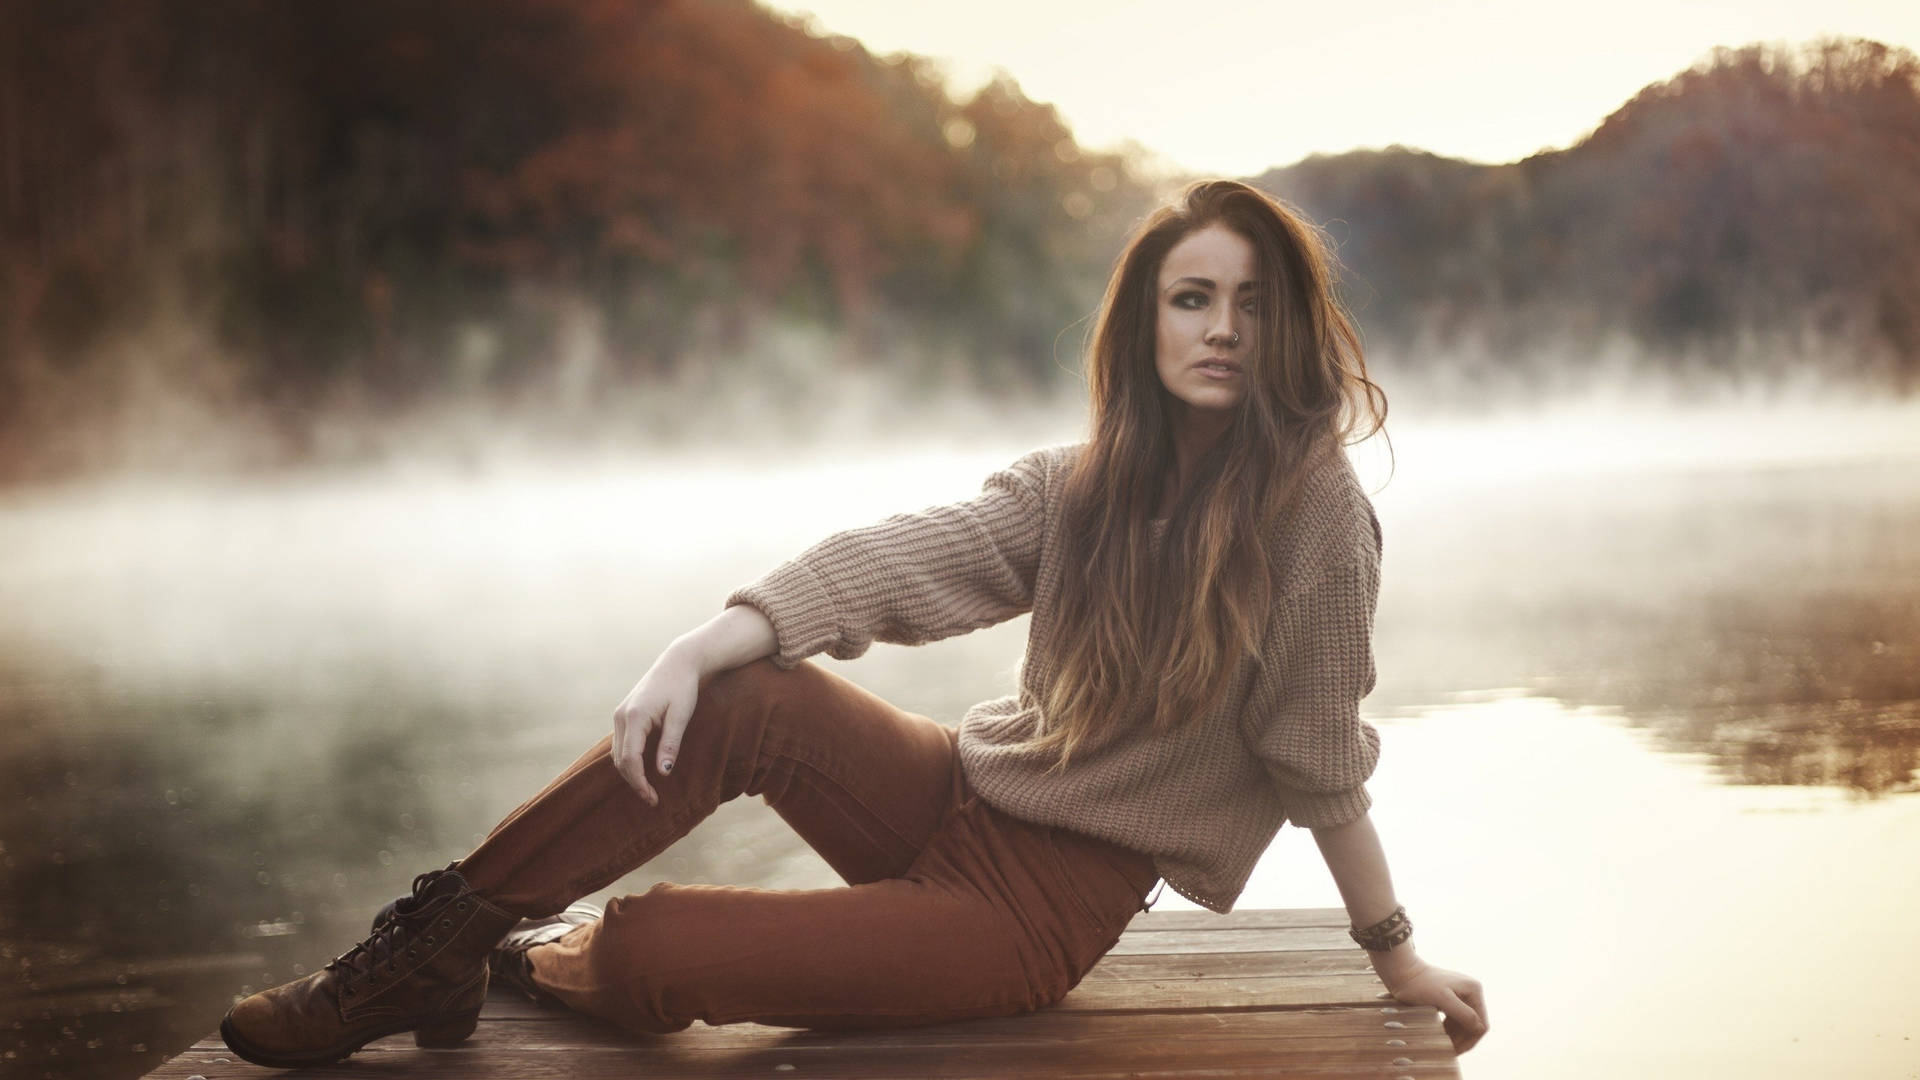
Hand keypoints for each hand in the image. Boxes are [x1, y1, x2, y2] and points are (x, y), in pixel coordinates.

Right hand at [610, 644, 703, 805]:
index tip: (653, 799)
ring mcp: (619, 715)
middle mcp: (621, 716)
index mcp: (635, 717)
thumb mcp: (681, 716)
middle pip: (620, 760)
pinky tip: (643, 770)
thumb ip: (670, 744)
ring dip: (630, 773)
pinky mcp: (623, 714)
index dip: (640, 782)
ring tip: (649, 789)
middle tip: (653, 799)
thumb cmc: (683, 688)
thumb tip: (663, 772)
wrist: (677, 663)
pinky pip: (621, 744)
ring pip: (618, 754)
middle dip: (634, 782)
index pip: (630, 759)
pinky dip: (629, 760)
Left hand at [1381, 958, 1487, 1053]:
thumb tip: (1479, 1028)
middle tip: (1448, 1052)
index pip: (1481, 1024)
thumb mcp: (1442, 999)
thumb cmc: (1419, 984)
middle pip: (1473, 1025)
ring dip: (1456, 1037)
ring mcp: (1461, 995)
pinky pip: (1455, 1020)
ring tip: (1444, 1048)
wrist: (1401, 972)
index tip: (1455, 1051)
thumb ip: (1463, 1013)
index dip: (1470, 1041)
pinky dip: (1450, 1031)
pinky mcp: (1450, 999)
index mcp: (1473, 990)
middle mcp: (1471, 992)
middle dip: (1462, 1040)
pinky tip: (1441, 1038)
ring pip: (1464, 1024)